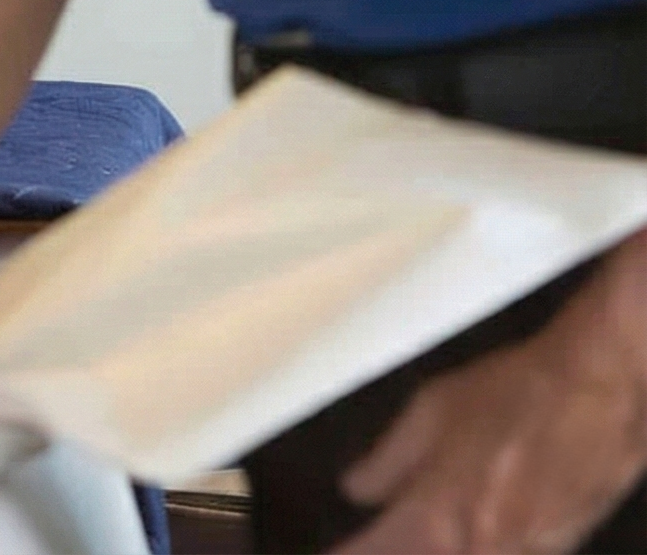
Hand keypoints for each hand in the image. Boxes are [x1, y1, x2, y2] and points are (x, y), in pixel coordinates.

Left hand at [337, 256, 646, 554]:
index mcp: (436, 514)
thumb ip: (389, 459)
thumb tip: (356, 489)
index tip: (326, 553)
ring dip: (433, 547)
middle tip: (380, 535)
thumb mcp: (434, 408)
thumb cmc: (516, 391)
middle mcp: (476, 550)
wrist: (601, 392)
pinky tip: (471, 526)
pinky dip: (474, 543)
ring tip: (432, 522)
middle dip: (391, 550)